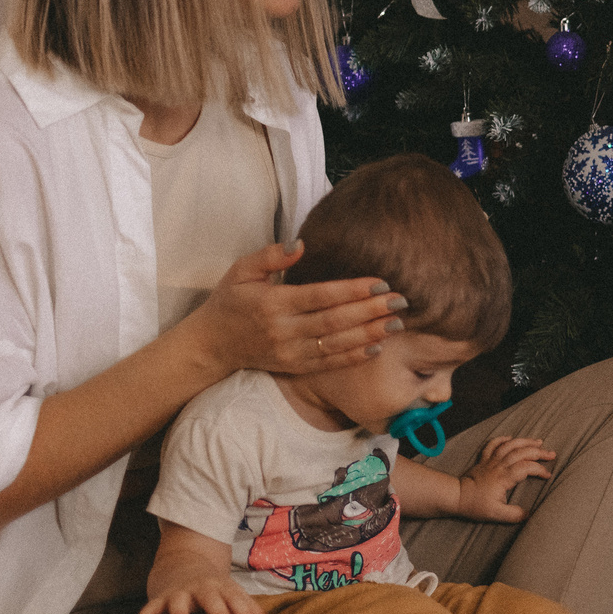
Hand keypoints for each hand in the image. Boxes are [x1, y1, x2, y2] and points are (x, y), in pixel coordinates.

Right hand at [134, 567, 271, 613]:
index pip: (236, 600)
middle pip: (212, 599)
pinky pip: (150, 608)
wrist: (183, 562)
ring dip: (181, 613)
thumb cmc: (214, 588)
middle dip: (220, 613)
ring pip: (179, 602)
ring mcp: (180, 592)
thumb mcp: (233, 594)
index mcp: (222, 588)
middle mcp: (201, 588)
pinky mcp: (160, 598)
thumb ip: (250, 610)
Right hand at [183, 241, 409, 376]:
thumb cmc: (230, 301)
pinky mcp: (294, 368)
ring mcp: (290, 353)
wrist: (211, 344)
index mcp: (273, 303)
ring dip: (369, 335)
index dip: (352, 290)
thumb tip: (299, 245)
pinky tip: (377, 347)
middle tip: (400, 301)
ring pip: (336, 345)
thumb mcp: (241, 271)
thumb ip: (269, 256)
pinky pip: (329, 364)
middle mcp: (283, 331)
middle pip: (334, 321)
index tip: (380, 283)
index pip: (320, 296)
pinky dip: (354, 357)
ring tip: (397, 324)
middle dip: (370, 312)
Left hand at [452, 434, 554, 521]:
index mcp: (504, 477)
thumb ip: (515, 515)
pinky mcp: (484, 460)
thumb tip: (530, 515)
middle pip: (521, 452)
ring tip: (538, 442)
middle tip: (552, 454)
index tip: (548, 475)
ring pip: (510, 445)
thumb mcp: (496, 514)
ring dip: (525, 441)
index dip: (539, 469)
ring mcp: (491, 461)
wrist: (456, 497)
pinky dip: (502, 439)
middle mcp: (499, 466)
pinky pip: (493, 444)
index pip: (526, 468)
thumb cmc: (476, 505)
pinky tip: (511, 438)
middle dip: (538, 452)